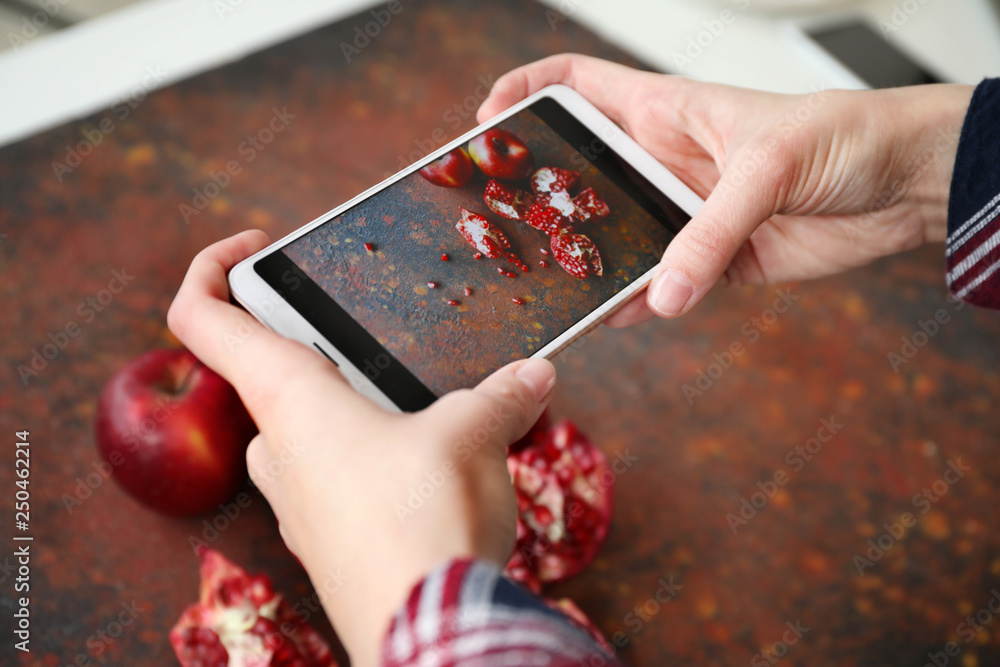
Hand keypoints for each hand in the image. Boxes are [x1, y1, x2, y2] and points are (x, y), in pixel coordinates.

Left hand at [167, 231, 555, 666]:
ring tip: (429, 399)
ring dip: (357, 403)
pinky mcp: (329, 540)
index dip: (212, 266)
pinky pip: (339, 476)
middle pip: (271, 371)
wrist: (427, 633)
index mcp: (290, 401)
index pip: (203, 319)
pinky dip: (374, 454)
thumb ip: (502, 395)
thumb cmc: (426, 521)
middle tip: (386, 336)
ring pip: (311, 427)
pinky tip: (434, 464)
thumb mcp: (474, 435)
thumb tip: (535, 373)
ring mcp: (298, 501)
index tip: (252, 244)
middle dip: (326, 345)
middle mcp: (280, 448)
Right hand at [478, 54, 973, 323]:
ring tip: (553, 280)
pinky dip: (639, 301)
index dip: (529, 89)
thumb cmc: (844, 136)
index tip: (490, 119)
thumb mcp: (767, 168)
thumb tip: (663, 292)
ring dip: (589, 258)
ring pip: (618, 236)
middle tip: (507, 221)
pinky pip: (662, 283)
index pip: (579, 83)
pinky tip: (616, 316)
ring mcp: (686, 213)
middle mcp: (666, 160)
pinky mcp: (714, 260)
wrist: (903, 186)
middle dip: (545, 193)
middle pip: (585, 172)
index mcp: (667, 111)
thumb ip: (710, 233)